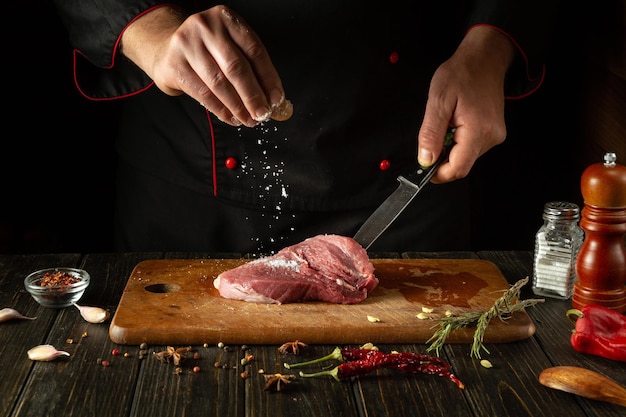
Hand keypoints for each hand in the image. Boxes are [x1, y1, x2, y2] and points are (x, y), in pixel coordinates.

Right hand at [121, 5, 285, 126]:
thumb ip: (251, 67)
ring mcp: (187, 44)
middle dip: (253, 95)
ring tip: (249, 120)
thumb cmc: (207, 51)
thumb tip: (274, 99)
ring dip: (238, 106)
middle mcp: (205, 27)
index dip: (268, 77)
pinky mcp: (175, 65)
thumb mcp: (230, 46)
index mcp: (226, 18)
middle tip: (263, 114)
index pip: (254, 50)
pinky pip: (203, 93)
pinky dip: (221, 109)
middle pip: (236, 67)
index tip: (276, 99)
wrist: (167, 49)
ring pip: (219, 83)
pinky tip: (232, 118)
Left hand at [417, 25, 514, 182]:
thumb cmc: (462, 74)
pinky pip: (471, 147)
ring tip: (448, 122)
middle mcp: (491, 137)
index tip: (424, 167)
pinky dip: (458, 141)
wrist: (484, 59)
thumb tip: (425, 160)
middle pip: (461, 164)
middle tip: (435, 133)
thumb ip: (431, 133)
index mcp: (478, 130)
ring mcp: (495, 136)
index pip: (458, 168)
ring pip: (465, 157)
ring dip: (450, 148)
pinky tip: (456, 122)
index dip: (438, 174)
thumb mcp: (438, 100)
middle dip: (442, 157)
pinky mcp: (493, 133)